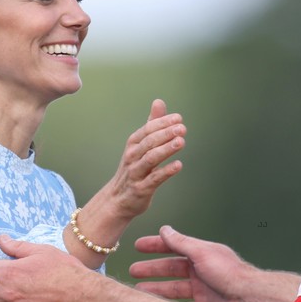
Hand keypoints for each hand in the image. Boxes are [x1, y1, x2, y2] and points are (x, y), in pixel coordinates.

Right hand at [105, 99, 185, 220]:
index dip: (162, 123)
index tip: (178, 118)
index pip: (148, 130)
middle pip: (149, 142)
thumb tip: (159, 102)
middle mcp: (132, 157)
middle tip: (182, 128)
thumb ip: (152, 125)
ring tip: (181, 142)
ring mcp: (136, 173)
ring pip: (150, 158)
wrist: (118, 199)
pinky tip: (178, 165)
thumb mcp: (140, 145)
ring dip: (166, 149)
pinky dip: (166, 171)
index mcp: (133, 144)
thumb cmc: (134, 168)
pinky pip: (154, 179)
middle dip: (166, 133)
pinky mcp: (141, 189)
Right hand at [130, 226, 253, 301]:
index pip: (174, 247)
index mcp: (201, 255)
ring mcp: (202, 290)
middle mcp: (201, 271)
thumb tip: (165, 229)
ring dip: (156, 289)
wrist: (249, 299)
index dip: (155, 246)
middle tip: (132, 271)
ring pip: (173, 289)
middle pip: (171, 269)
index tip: (138, 246)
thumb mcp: (202, 253)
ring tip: (138, 291)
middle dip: (152, 269)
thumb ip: (181, 242)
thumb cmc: (229, 273)